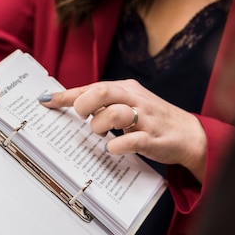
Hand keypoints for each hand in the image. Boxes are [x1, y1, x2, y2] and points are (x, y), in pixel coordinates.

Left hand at [40, 80, 207, 181]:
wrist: (189, 134)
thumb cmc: (152, 120)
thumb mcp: (129, 104)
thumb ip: (105, 103)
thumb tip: (73, 104)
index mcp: (127, 89)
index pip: (92, 86)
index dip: (67, 95)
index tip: (46, 100)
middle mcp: (135, 99)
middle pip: (103, 91)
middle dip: (84, 105)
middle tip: (82, 118)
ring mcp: (145, 119)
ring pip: (115, 113)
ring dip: (99, 125)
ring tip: (100, 134)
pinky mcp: (153, 138)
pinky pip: (131, 140)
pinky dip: (117, 145)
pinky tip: (113, 148)